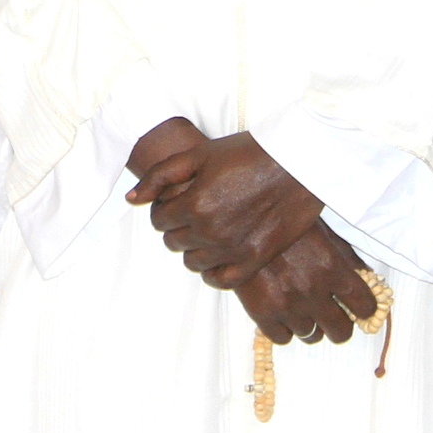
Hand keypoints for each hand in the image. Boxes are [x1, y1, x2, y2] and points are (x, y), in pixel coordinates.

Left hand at [127, 128, 328, 289]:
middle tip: (197, 210)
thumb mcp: (199, 154)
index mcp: (193, 204)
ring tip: (210, 228)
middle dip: (178, 226)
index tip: (180, 199)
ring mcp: (232, 249)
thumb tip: (133, 199)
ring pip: (193, 263)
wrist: (299, 161)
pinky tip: (219, 254)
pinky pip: (221, 280)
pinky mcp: (255, 260)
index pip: (158, 220)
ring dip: (195, 247)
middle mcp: (209, 232)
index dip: (165, 208)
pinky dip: (214, 272)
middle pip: (173, 242)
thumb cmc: (249, 152)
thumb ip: (160, 176)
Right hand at [234, 224, 378, 345]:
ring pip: (312, 336)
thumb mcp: (320, 229)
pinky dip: (285, 328)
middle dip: (340, 324)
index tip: (361, 308)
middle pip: (341, 331)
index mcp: (331, 267)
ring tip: (301, 308)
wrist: (236, 220)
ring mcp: (287, 305)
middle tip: (333, 315)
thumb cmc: (282, 220)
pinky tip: (281, 311)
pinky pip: (283, 338)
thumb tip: (366, 275)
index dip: (365, 308)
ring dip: (310, 324)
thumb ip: (345, 254)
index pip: (365, 305)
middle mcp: (312, 290)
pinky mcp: (262, 313)